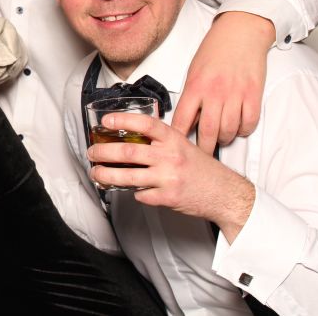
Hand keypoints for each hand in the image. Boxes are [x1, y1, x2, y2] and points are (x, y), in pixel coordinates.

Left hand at [88, 112, 255, 241]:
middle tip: (93, 152)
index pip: (146, 124)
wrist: (224, 193)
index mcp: (174, 140)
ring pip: (128, 176)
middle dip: (104, 152)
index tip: (107, 121)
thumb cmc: (203, 169)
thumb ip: (161, 141)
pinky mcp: (167, 197)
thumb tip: (133, 136)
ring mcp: (168, 178)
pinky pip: (141, 194)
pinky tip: (130, 189)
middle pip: (129, 152)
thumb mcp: (184, 145)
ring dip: (106, 175)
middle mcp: (170, 157)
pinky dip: (133, 192)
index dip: (124, 120)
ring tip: (97, 173)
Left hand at [171, 11, 273, 152]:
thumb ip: (191, 95)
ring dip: (224, 139)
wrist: (240, 32)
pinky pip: (249, 123)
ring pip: (229, 130)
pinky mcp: (253, 95)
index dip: (178, 138)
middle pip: (207, 131)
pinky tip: (239, 127)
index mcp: (195, 86)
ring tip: (220, 138)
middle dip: (203, 149)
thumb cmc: (215, 50)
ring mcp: (235, 94)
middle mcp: (214, 92)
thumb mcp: (194, 71)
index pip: (182, 120)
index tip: (175, 149)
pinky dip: (244, 130)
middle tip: (201, 157)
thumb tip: (186, 119)